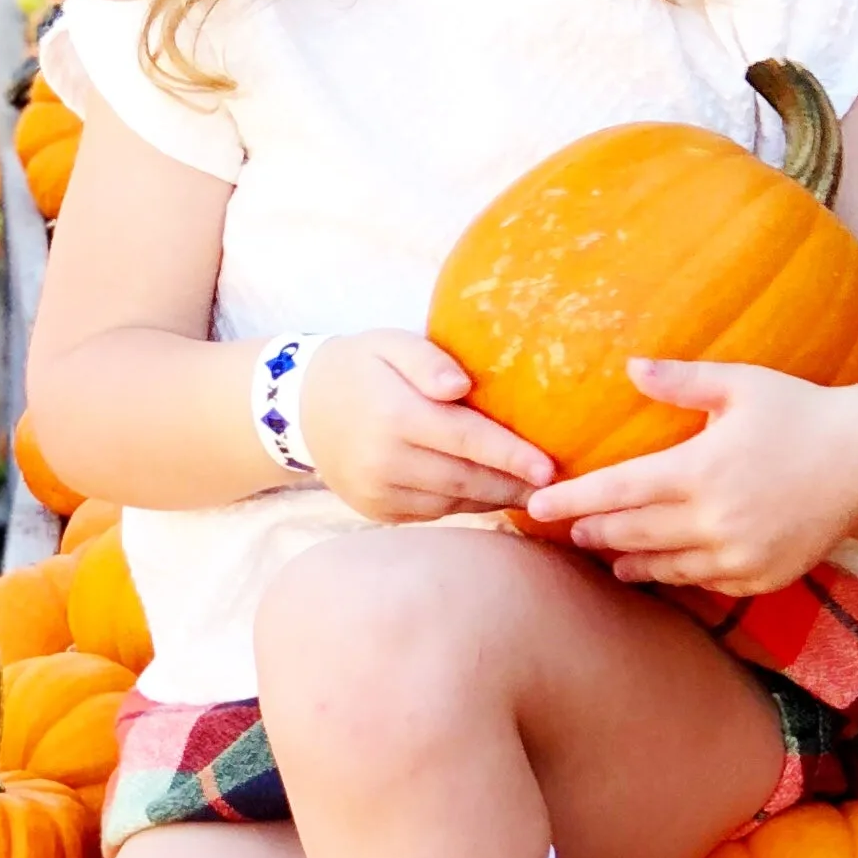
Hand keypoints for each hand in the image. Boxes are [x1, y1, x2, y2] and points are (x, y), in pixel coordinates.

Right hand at [297, 330, 553, 523]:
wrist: (301, 407)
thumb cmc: (360, 367)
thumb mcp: (389, 343)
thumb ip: (428, 359)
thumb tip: (460, 387)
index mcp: (394, 415)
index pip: (465, 439)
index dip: (510, 455)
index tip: (549, 468)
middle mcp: (385, 461)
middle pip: (466, 479)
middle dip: (514, 484)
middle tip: (556, 486)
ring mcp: (379, 492)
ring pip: (453, 503)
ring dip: (494, 498)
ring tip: (530, 490)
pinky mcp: (377, 511)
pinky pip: (433, 513)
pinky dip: (465, 505)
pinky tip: (487, 493)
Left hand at [521, 361, 857, 592]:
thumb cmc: (803, 412)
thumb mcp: (743, 384)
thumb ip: (682, 380)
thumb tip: (629, 366)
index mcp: (700, 470)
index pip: (617, 491)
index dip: (571, 500)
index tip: (535, 506)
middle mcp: (714, 520)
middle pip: (630, 534)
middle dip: (591, 532)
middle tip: (564, 530)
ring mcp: (738, 555)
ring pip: (662, 566)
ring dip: (625, 560)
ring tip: (602, 554)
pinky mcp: (759, 577)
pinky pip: (701, 582)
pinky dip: (673, 575)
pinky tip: (655, 566)